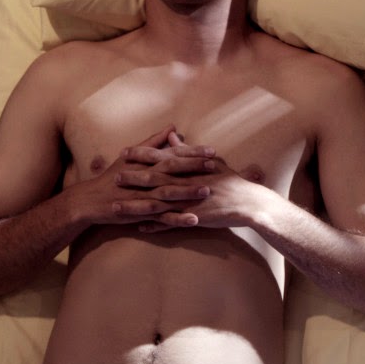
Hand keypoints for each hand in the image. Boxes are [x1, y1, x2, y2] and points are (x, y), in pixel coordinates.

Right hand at [77, 127, 213, 226]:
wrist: (90, 200)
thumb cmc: (114, 176)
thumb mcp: (132, 156)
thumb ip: (154, 142)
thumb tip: (172, 127)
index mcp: (146, 163)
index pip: (172, 155)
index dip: (192, 153)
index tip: (212, 150)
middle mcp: (145, 177)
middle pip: (171, 170)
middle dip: (193, 167)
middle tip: (214, 165)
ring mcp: (143, 196)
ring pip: (168, 193)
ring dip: (188, 192)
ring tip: (208, 191)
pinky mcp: (141, 213)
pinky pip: (162, 217)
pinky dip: (178, 219)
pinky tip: (194, 220)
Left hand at [111, 129, 271, 232]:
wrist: (250, 203)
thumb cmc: (233, 181)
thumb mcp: (211, 161)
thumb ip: (189, 150)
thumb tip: (173, 135)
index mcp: (190, 168)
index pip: (162, 158)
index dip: (142, 155)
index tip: (125, 152)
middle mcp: (187, 183)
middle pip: (154, 179)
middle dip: (133, 178)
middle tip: (114, 177)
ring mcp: (189, 201)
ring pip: (157, 203)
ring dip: (135, 205)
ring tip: (116, 207)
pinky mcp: (193, 218)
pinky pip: (170, 223)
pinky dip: (155, 226)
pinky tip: (140, 228)